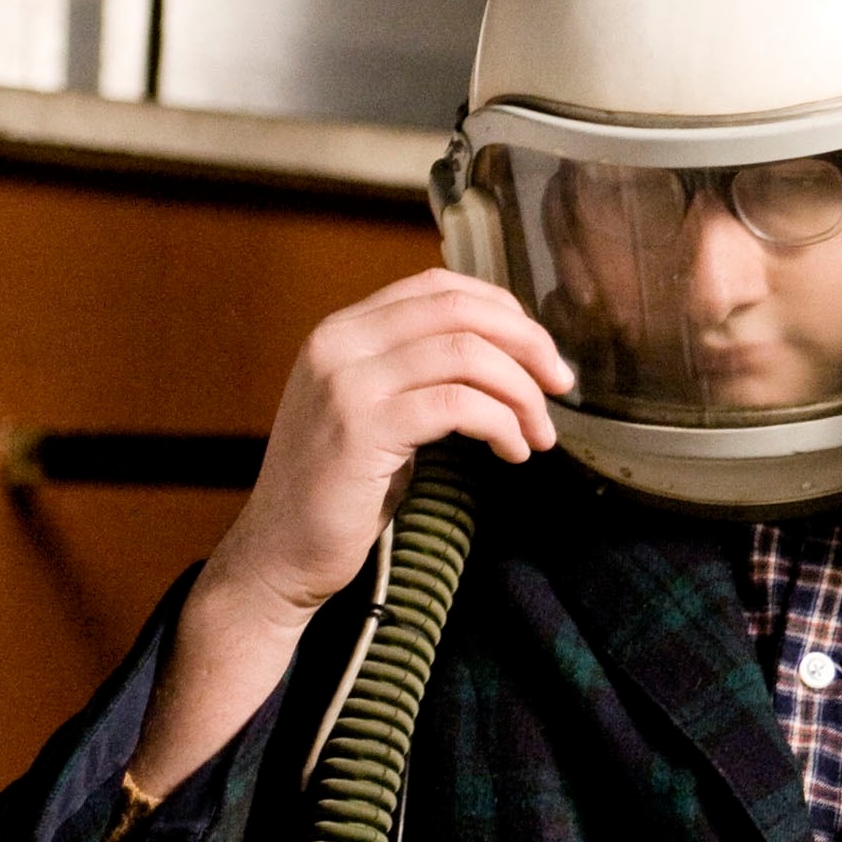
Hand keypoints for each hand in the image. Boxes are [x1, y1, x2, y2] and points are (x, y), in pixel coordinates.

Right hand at [129, 271, 570, 800]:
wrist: (278, 556)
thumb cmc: (338, 492)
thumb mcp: (373, 411)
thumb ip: (417, 371)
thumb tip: (507, 353)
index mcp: (343, 331)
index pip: (438, 285)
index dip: (503, 309)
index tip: (540, 351)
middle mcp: (339, 343)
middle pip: (458, 310)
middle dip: (527, 343)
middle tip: (562, 384)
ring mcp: (345, 384)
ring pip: (466, 354)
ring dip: (521, 393)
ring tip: (538, 434)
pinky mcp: (361, 429)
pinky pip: (457, 405)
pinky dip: (501, 424)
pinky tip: (512, 452)